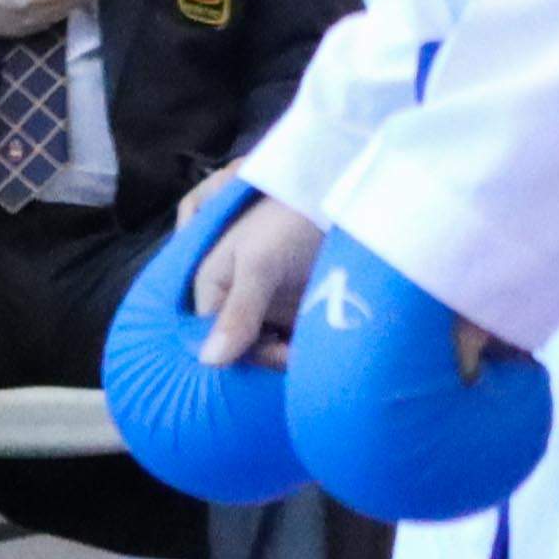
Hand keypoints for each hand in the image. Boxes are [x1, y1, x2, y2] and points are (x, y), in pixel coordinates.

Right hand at [191, 190, 323, 365]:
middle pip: (239, 341)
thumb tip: (208, 362)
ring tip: (313, 353)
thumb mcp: (259, 263)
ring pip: (267, 342)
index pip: (211, 334)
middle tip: (298, 354)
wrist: (351, 197)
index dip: (239, 352)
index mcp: (212, 280)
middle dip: (266, 354)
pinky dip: (302, 347)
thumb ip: (237, 312)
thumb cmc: (293, 219)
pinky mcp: (299, 305)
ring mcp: (269, 299)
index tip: (278, 355)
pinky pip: (292, 338)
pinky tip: (318, 352)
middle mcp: (236, 293)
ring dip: (286, 353)